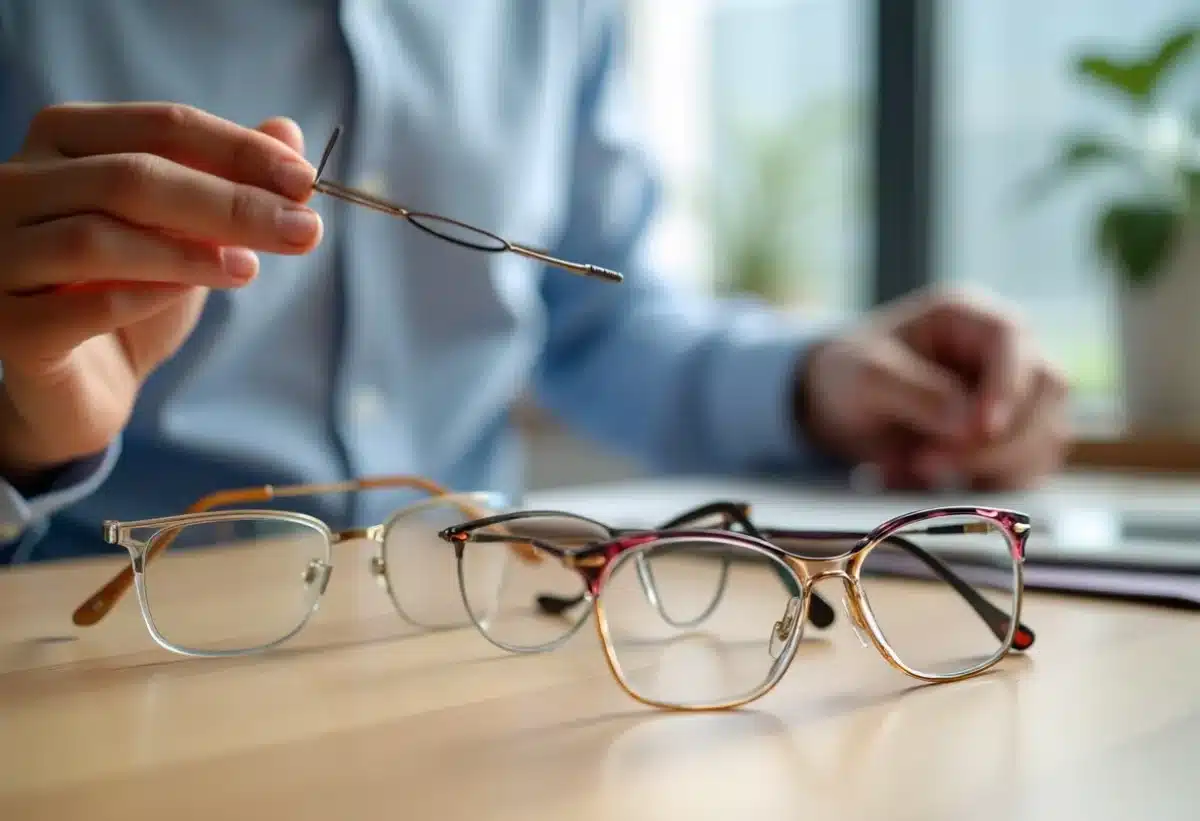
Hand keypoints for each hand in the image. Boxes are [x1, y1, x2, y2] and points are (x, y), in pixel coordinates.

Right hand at [0, 103, 322, 481]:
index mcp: (64, 141)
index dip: (239, 150)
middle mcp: (15, 185)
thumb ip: (229, 179)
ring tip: (251, 270)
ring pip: (97, 236)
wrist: (86, 384)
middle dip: (230, 203)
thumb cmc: (134, 292)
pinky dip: (147, 295)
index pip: (160, 125)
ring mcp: (0, 253)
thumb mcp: (191, 230)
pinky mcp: (7, 323)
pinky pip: (82, 304)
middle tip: (302, 230)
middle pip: (131, 177)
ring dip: (189, 251)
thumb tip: (287, 132)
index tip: (305, 181)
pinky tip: (192, 295)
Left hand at [798, 287, 1069, 490]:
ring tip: (922, 468)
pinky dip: (994, 483)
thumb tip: (970, 425)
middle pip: (1046, 389)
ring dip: (994, 465)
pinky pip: (1033, 465)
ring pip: (1047, 433)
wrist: (839, 407)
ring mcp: (1016, 393)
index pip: (1012, 337)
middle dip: (996, 438)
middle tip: (929, 462)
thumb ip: (916, 394)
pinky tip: (943, 480)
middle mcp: (1004, 350)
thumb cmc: (851, 375)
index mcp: (967, 316)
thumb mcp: (866, 376)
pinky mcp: (1015, 436)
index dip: (1007, 384)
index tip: (982, 429)